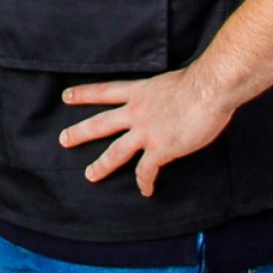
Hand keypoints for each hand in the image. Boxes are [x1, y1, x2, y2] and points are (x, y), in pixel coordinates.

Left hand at [56, 68, 235, 196]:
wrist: (209, 90)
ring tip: (89, 175)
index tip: (66, 97)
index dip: (84, 94)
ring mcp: (146, 131)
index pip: (105, 92)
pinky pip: (147, 170)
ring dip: (101, 165)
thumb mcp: (170, 81)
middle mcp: (136, 112)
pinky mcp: (161, 148)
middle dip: (80, 132)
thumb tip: (169, 98)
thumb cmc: (199, 82)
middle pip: (100, 123)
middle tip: (63, 140)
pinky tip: (145, 191)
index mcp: (139, 92)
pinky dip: (145, 182)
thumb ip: (163, 92)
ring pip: (115, 151)